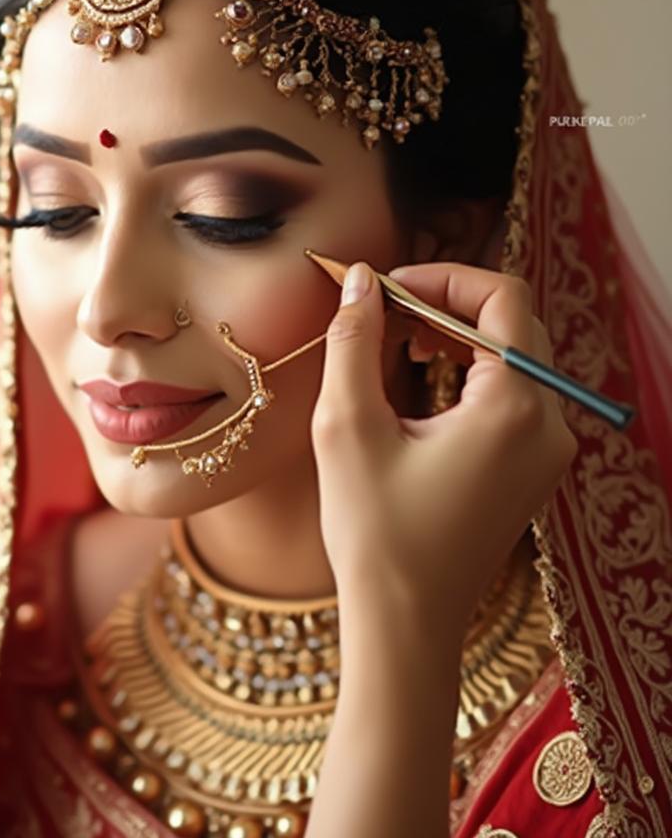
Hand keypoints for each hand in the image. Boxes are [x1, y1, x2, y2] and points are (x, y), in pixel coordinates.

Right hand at [311, 260, 577, 634]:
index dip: (444, 278)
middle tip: (385, 313)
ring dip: (457, 336)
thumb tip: (360, 280)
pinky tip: (424, 382)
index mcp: (514, 410)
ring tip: (400, 343)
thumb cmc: (374, 531)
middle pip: (512, 324)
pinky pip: (512, 394)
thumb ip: (354, 341)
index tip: (387, 287)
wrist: (405, 620)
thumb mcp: (348, 426)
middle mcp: (548, 425)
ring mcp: (547, 450)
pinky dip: (470, 372)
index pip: (504, 298)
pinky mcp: (532, 468)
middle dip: (446, 305)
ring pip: (514, 356)